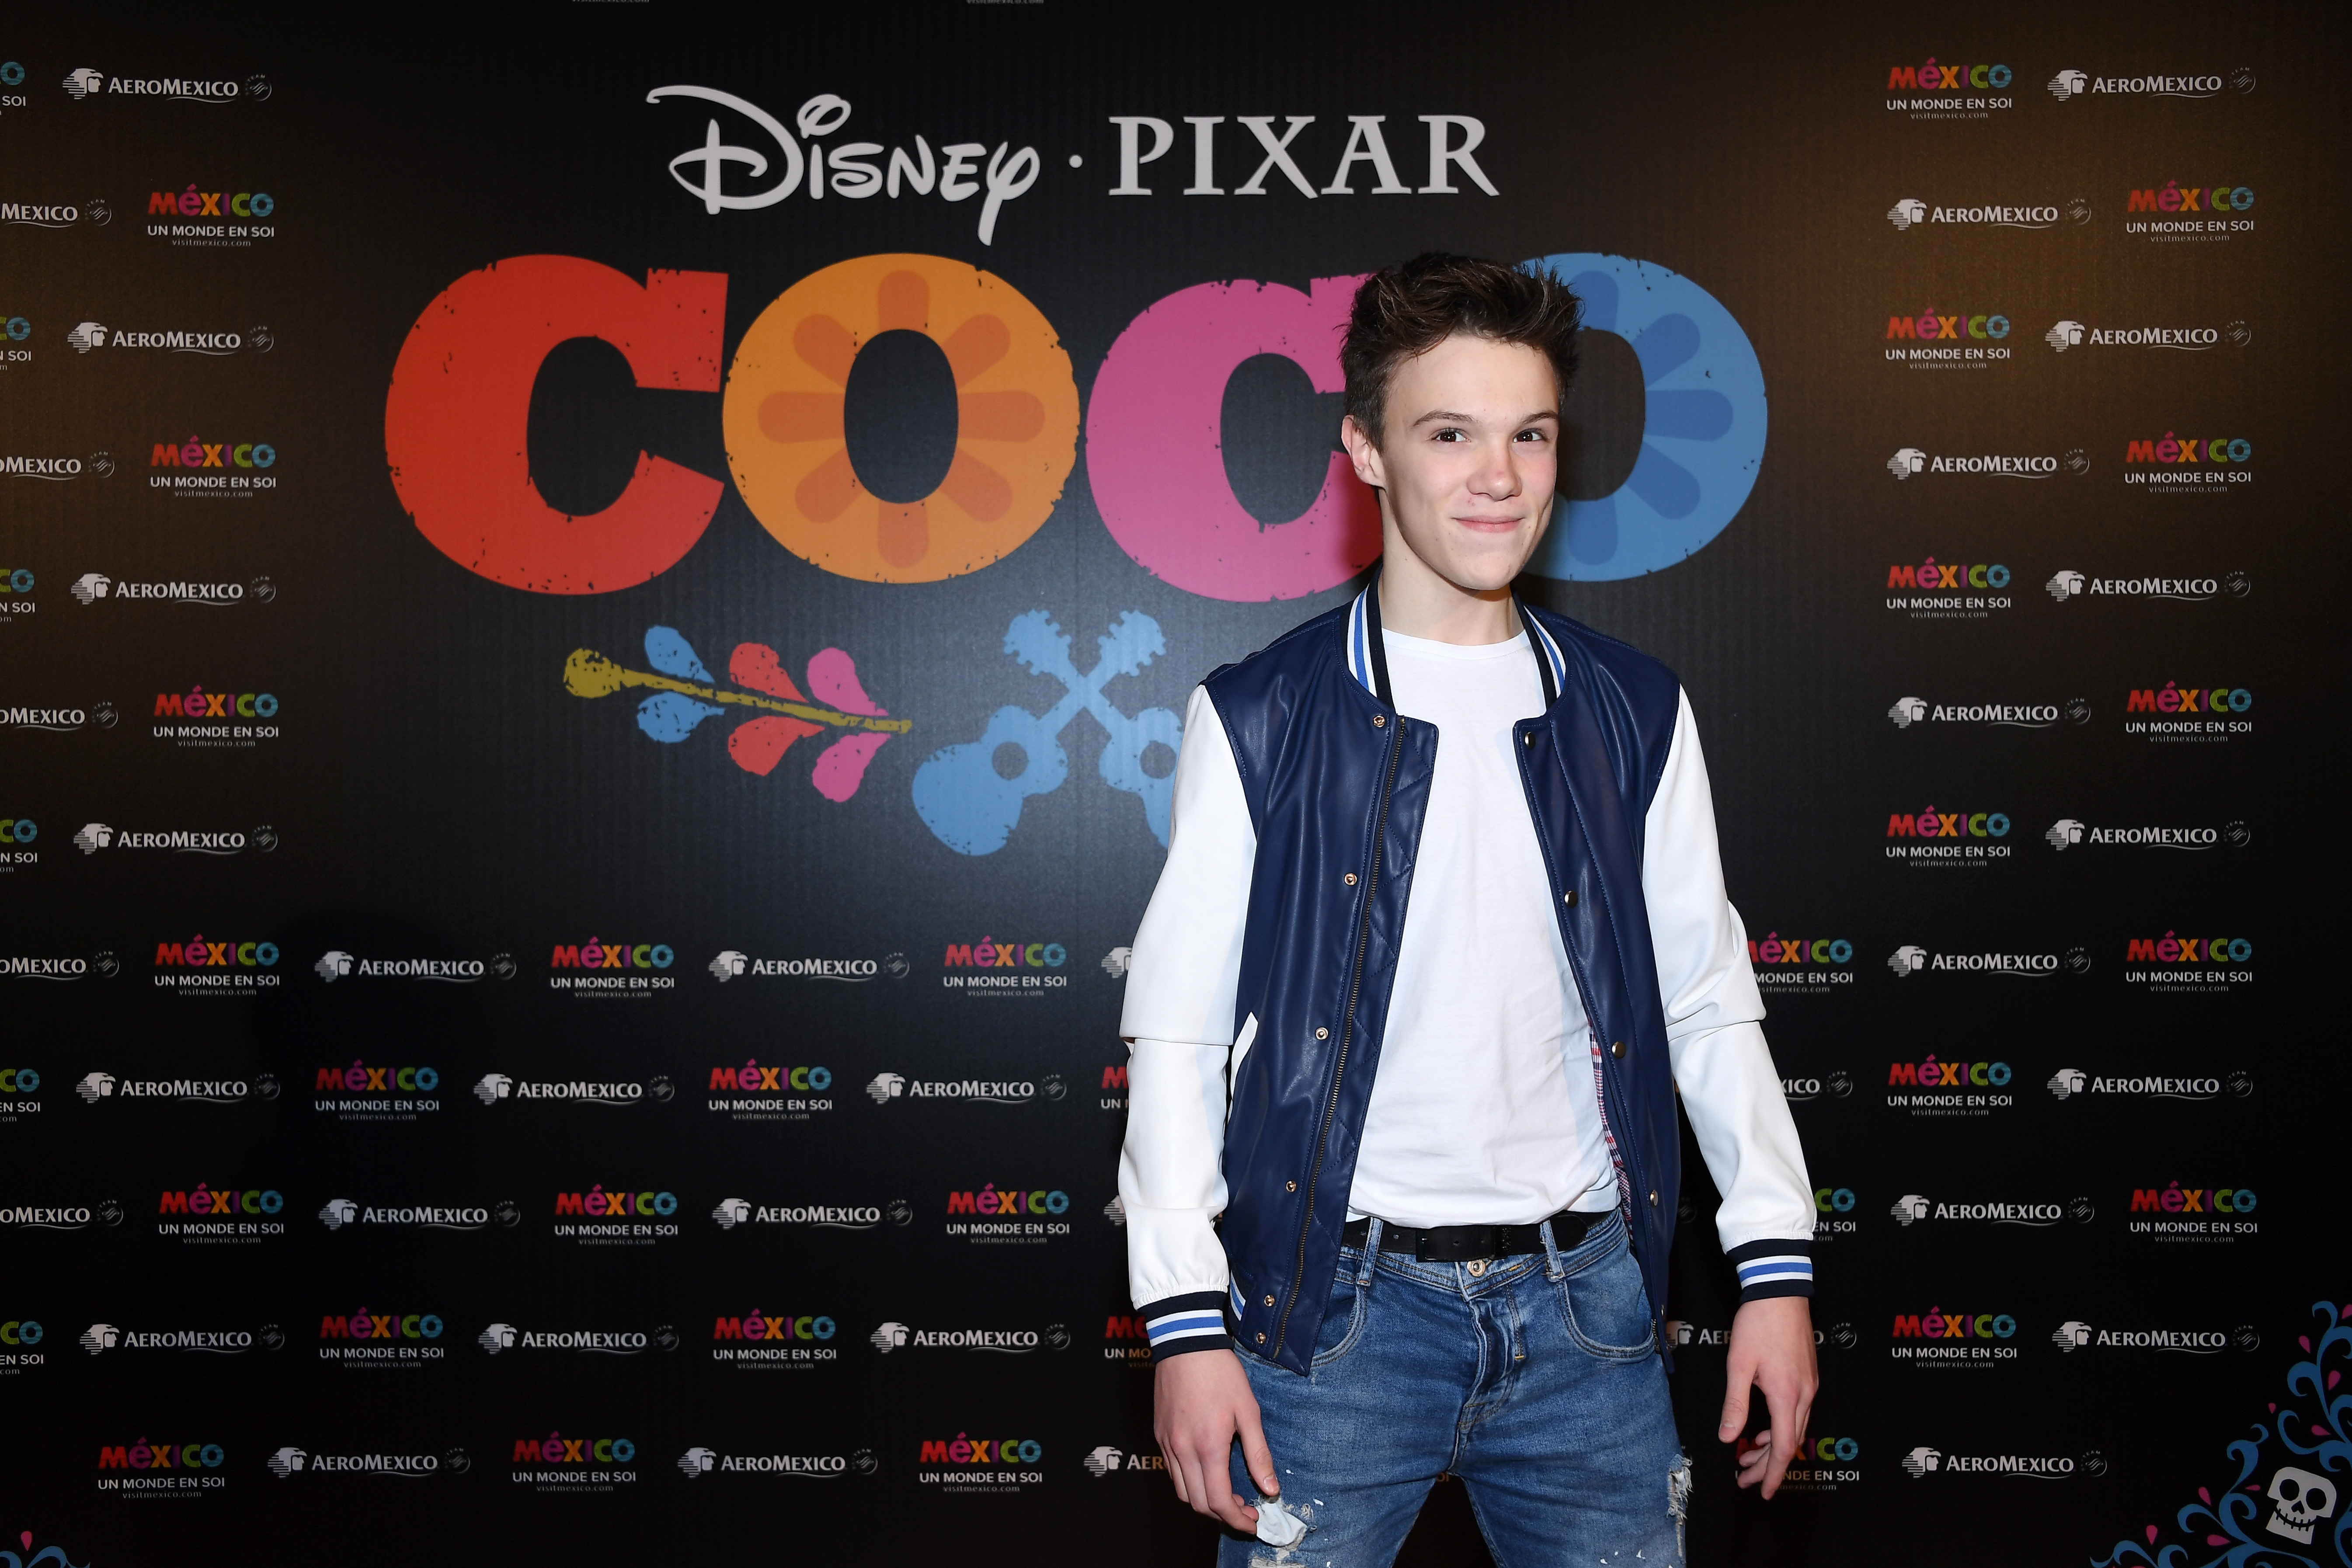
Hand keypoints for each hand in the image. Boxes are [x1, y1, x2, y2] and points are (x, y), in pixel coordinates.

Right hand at [1155, 1348, 1278, 1530]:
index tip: (1253, 1521)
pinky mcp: (1159, 1434)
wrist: (1186, 1342)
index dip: (1237, 1519)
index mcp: (1208, 1446)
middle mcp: (1182, 1450)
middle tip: (1245, 1509)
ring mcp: (1167, 1443)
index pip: (1219, 1501)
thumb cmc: (1221, 1373)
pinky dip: (1189, 1483)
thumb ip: (1259, 1454)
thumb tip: (1271, 1488)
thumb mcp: (1249, 1411)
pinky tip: (1207, 1471)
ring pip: (1182, 1491)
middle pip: (1198, 1503)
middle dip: (1223, 1515)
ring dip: (1205, 1501)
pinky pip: (1172, 1472)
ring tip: (1227, 1493)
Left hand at [1717, 1295, 1817, 1498]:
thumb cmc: (1758, 1324)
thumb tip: (1728, 1437)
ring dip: (1772, 1446)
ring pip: (1794, 1428)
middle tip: (1745, 1477)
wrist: (1780, 1291)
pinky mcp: (1808, 1376)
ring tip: (1748, 1456)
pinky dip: (1780, 1427)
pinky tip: (1762, 1429)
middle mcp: (1804, 1395)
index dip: (1772, 1473)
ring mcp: (1809, 1386)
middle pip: (1789, 1443)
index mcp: (1787, 1396)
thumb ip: (1735, 1404)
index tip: (1762, 1490)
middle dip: (1767, 1465)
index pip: (1782, 1447)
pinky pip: (1797, 1413)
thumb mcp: (1739, 1365)